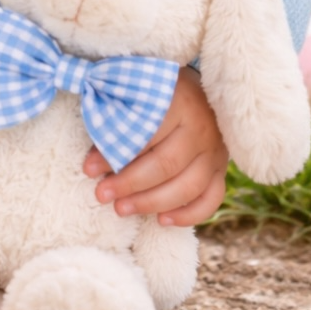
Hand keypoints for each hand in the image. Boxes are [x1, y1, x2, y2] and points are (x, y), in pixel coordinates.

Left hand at [82, 65, 227, 226]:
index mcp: (179, 103)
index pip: (145, 135)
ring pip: (188, 187)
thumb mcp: (137, 93)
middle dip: (130, 184)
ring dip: (152, 203)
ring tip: (121, 208)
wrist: (200, 88)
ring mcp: (215, 151)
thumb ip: (118, 118)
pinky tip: (162, 220)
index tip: (89, 168)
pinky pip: (211, 199)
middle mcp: (202, 129)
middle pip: (166, 165)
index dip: (114, 154)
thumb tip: (93, 160)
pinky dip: (188, 214)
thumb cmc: (158, 91)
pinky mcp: (221, 168)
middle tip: (102, 194)